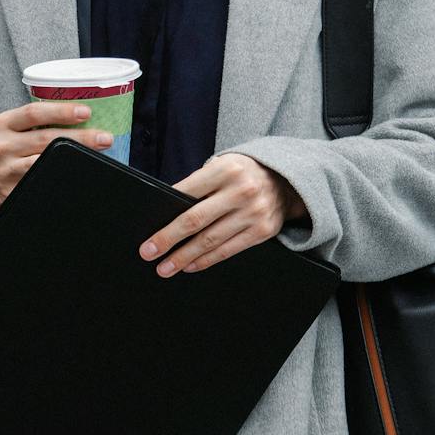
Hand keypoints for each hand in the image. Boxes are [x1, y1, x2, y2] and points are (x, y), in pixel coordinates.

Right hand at [0, 102, 115, 218]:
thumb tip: (77, 117)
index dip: (61, 112)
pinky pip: (40, 185)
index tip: (85, 111)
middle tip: (105, 137)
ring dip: (74, 159)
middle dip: (80, 138)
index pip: (34, 113)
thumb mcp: (5, 129)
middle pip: (47, 140)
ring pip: (46, 164)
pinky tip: (78, 178)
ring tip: (99, 155)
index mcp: (4, 125)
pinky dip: (61, 181)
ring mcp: (7, 172)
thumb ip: (32, 122)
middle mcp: (5, 146)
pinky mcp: (11, 193)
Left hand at [140, 154, 306, 277]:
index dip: (165, 215)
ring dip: (184, 257)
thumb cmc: (243, 175)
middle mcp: (241, 190)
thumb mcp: (222, 168)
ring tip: (165, 267)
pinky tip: (190, 265)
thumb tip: (167, 214)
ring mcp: (253, 212)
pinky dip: (206, 260)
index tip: (148, 233)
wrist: (286, 180)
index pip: (186, 193)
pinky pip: (228, 250)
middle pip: (195, 220)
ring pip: (210, 240)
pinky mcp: (263, 231)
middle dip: (168, 239)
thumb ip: (199, 185)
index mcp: (225, 170)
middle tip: (149, 253)